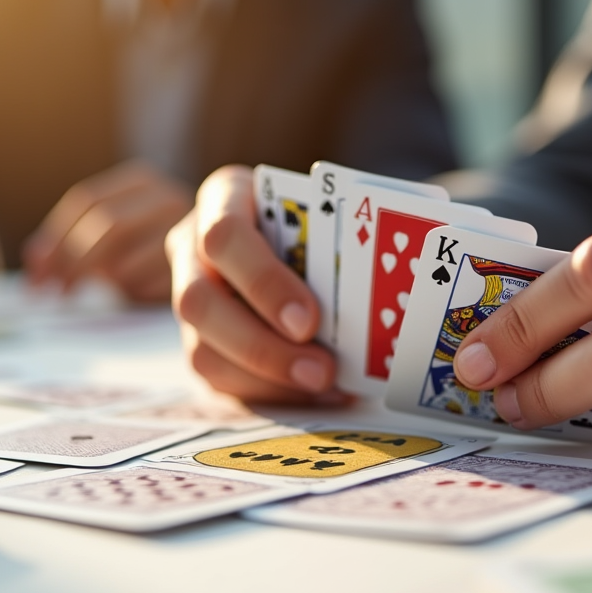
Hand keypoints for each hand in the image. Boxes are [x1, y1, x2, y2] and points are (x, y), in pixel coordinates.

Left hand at [23, 161, 194, 301]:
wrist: (220, 278)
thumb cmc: (154, 259)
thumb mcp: (114, 242)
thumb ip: (73, 243)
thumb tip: (33, 260)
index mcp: (142, 182)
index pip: (87, 201)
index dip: (54, 239)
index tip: (35, 277)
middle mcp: (168, 197)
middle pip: (108, 224)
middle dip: (73, 262)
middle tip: (55, 294)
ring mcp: (189, 230)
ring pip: (129, 257)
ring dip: (106, 282)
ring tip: (101, 297)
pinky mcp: (199, 267)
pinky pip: (150, 285)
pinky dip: (134, 295)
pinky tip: (135, 300)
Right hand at [167, 165, 343, 403]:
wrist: (291, 237)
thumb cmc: (316, 217)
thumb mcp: (328, 207)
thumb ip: (345, 233)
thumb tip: (402, 270)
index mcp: (223, 199)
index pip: (224, 236)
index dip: (263, 282)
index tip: (309, 320)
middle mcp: (193, 249)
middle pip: (198, 302)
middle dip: (262, 345)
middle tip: (320, 369)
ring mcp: (189, 298)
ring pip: (202, 351)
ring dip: (267, 377)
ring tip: (324, 385)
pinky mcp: (200, 342)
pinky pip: (220, 379)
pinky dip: (270, 392)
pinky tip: (315, 393)